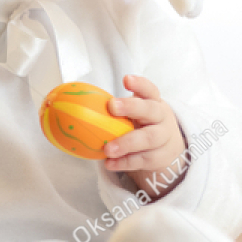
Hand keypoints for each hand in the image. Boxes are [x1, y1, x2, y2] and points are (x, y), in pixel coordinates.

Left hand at [103, 74, 186, 195]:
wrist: (166, 147)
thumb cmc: (142, 124)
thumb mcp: (135, 112)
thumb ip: (116, 108)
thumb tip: (75, 105)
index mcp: (153, 102)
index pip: (149, 90)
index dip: (139, 84)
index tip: (126, 79)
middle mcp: (161, 118)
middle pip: (150, 110)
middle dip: (131, 107)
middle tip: (112, 106)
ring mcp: (162, 138)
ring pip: (148, 138)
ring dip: (126, 143)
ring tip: (108, 149)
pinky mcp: (158, 157)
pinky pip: (142, 160)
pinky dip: (125, 162)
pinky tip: (110, 163)